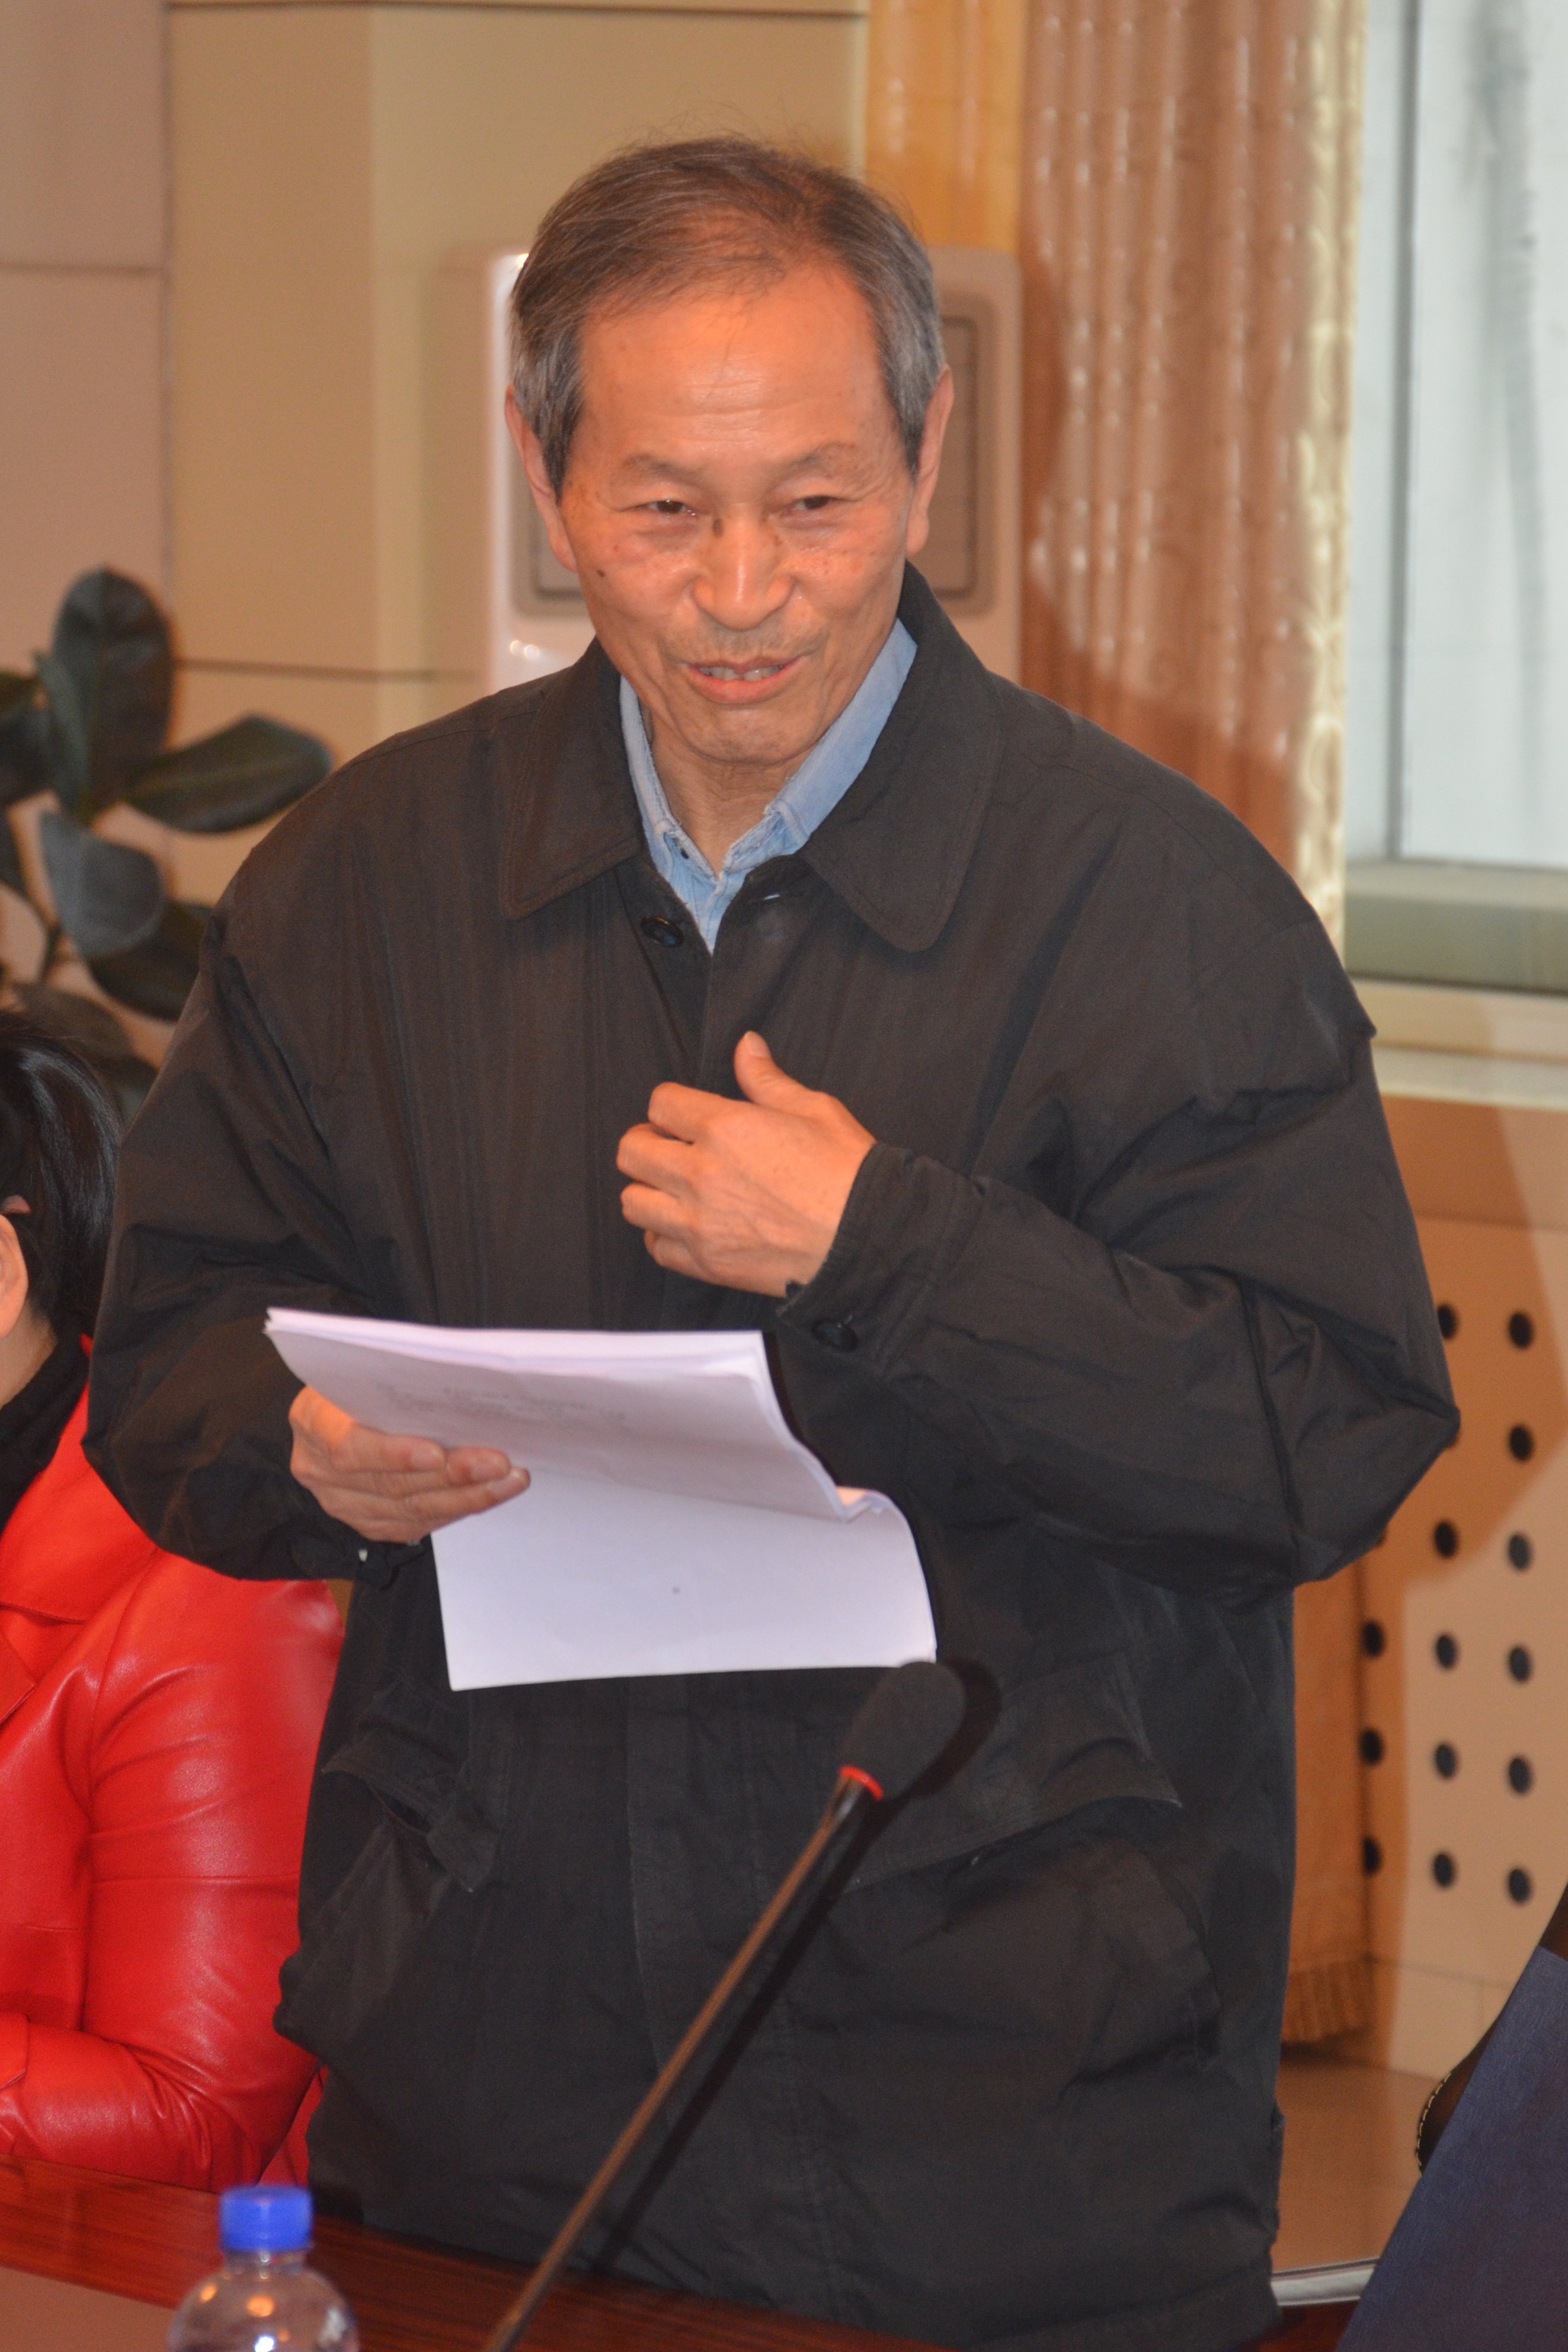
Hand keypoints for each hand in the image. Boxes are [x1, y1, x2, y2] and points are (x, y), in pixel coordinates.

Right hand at [288, 1384, 528, 1544]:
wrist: (342, 1406)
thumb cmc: (362, 1379)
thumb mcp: (366, 1365)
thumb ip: (398, 1379)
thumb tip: (460, 1383)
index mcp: (313, 1421)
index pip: (348, 1447)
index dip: (393, 1455)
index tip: (437, 1453)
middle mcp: (318, 1469)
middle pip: (389, 1484)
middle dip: (452, 1475)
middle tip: (498, 1463)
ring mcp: (342, 1502)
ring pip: (409, 1509)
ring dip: (466, 1496)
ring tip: (509, 1479)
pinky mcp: (368, 1522)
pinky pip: (415, 1524)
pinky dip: (456, 1509)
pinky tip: (488, 1494)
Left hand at [617, 1032, 873, 1295]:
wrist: (869, 1240)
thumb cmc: (849, 1175)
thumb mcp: (814, 1110)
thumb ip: (768, 1080)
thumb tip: (747, 1047)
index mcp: (726, 1128)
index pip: (660, 1104)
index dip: (670, 1106)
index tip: (681, 1116)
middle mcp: (702, 1174)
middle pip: (632, 1152)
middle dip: (646, 1143)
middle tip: (667, 1147)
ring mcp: (700, 1222)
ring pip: (633, 1202)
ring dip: (648, 1190)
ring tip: (673, 1187)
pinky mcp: (707, 1262)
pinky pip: (657, 1247)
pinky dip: (663, 1234)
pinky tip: (686, 1224)